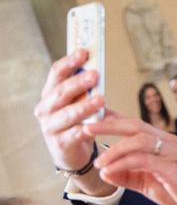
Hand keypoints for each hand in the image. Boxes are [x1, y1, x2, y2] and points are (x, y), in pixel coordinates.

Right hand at [34, 50, 103, 171]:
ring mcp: (51, 127)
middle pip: (61, 92)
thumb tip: (97, 65)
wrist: (71, 153)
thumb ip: (84, 88)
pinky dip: (89, 128)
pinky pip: (76, 133)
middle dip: (78, 82)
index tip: (84, 52)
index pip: (56, 74)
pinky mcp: (61, 143)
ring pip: (68, 114)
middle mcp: (46, 109)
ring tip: (101, 99)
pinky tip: (99, 123)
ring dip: (85, 106)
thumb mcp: (78, 102)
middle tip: (95, 75)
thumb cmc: (77, 121)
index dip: (69, 62)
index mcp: (49, 94)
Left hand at [84, 117, 176, 204]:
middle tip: (85, 127)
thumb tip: (104, 173)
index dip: (113, 118)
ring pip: (138, 141)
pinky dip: (123, 164)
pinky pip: (143, 160)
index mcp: (162, 141)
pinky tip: (110, 171)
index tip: (91, 117)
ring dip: (114, 149)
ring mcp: (172, 153)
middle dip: (108, 124)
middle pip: (134, 125)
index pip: (135, 123)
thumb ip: (127, 175)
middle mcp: (168, 142)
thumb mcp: (148, 182)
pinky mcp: (173, 168)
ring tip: (98, 161)